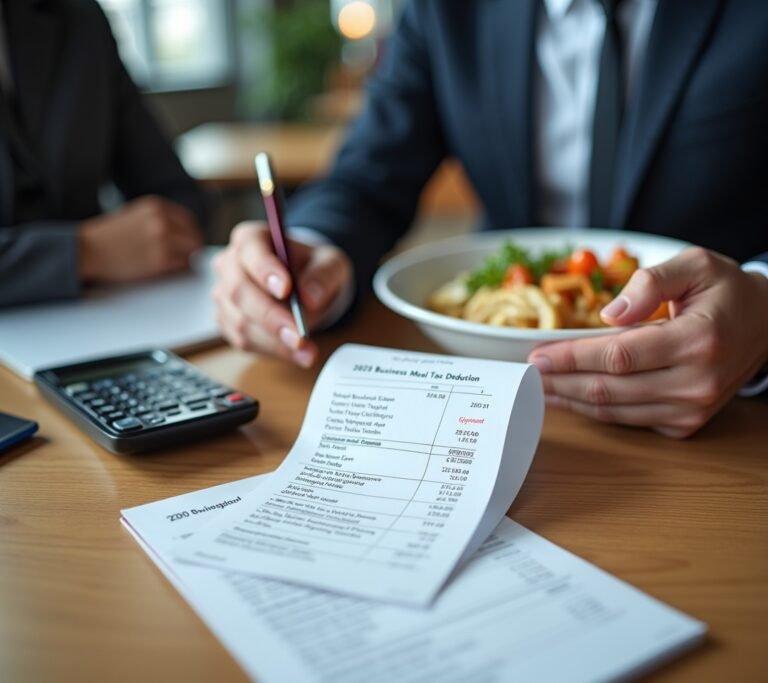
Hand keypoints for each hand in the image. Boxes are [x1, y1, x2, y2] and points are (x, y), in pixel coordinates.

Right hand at [78, 196, 202, 282]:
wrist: (87, 250)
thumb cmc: (109, 236)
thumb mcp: (135, 215)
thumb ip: (159, 220)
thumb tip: (185, 234)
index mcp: (157, 206)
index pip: (188, 220)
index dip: (191, 234)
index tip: (189, 244)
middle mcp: (163, 220)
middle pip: (194, 237)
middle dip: (191, 248)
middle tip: (186, 258)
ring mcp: (163, 240)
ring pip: (191, 252)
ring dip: (186, 260)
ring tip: (175, 265)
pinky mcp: (161, 259)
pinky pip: (182, 266)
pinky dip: (178, 269)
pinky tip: (166, 270)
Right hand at [212, 222, 353, 367]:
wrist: (305, 288)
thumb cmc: (313, 269)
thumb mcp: (331, 263)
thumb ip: (324, 274)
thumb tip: (310, 297)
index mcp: (251, 239)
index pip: (250, 249)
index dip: (265, 269)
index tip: (286, 289)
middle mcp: (230, 265)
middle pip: (239, 291)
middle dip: (271, 317)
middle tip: (299, 335)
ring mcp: (224, 296)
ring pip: (240, 322)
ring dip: (274, 341)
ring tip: (307, 351)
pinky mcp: (228, 323)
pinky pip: (244, 342)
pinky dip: (272, 351)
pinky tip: (297, 354)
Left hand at [528, 247, 767, 437]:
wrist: (767, 324)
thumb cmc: (725, 291)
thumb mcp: (694, 265)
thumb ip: (650, 281)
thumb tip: (608, 313)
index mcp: (697, 340)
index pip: (617, 356)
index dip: (571, 357)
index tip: (536, 355)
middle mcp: (696, 382)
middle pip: (610, 389)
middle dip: (561, 382)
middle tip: (527, 375)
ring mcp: (692, 408)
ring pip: (616, 411)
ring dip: (572, 401)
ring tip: (540, 388)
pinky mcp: (686, 422)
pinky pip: (630, 420)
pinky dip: (597, 410)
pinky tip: (572, 398)